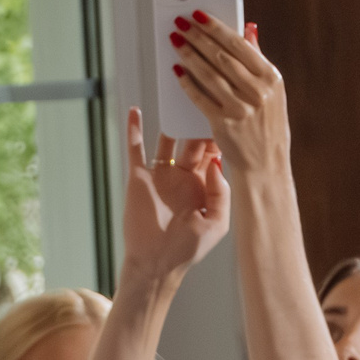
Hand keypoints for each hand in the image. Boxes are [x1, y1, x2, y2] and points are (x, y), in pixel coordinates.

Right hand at [119, 106, 227, 280]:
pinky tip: (135, 110)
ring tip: (176, 95)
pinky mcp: (139, 177)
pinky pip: (136, 148)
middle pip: (192, 139)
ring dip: (171, 119)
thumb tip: (216, 163)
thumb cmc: (187, 249)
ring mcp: (160, 174)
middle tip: (204, 97)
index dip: (219, 134)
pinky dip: (135, 129)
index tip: (225, 112)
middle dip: (198, 121)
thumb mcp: (216, 223)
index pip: (213, 151)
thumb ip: (222, 193)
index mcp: (204, 185)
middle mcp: (183, 176)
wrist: (156, 263)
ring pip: (167, 139)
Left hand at [169, 13, 289, 178]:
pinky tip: (178, 70)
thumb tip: (248, 29)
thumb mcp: (273, 90)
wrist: (266, 165)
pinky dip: (188, 82)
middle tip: (181, 23)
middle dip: (197, 36)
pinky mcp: (224, 124)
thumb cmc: (268, 125)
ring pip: (208, 74)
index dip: (216, 27)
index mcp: (272, 78)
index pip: (239, 45)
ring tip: (176, 41)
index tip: (200, 15)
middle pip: (220, 56)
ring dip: (188, 54)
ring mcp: (241, 109)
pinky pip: (200, 97)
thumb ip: (258, 59)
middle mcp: (258, 92)